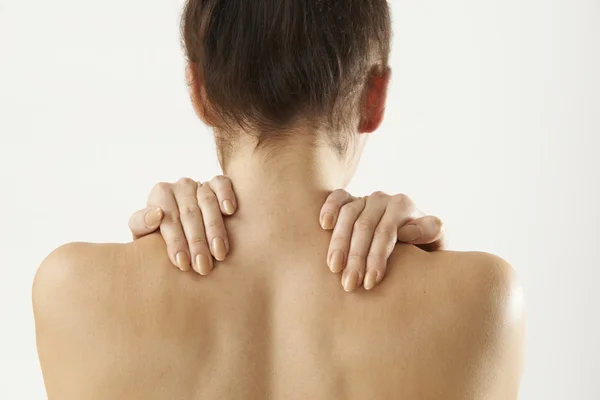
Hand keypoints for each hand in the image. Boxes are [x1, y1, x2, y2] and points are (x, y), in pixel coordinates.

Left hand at [128, 176, 236, 274]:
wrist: (181, 228)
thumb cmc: (160, 235)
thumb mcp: (144, 233)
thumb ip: (141, 224)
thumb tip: (156, 215)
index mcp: (160, 194)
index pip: (169, 218)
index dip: (176, 242)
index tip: (182, 263)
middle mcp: (180, 186)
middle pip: (190, 213)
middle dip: (197, 242)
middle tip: (203, 267)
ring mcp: (200, 184)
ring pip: (208, 203)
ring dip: (215, 229)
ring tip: (219, 253)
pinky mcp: (217, 183)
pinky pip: (222, 184)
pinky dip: (226, 195)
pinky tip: (229, 211)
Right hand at [319, 190, 445, 291]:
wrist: (413, 241)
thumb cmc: (422, 247)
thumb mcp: (435, 242)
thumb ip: (430, 232)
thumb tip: (407, 231)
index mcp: (404, 206)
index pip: (386, 232)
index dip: (377, 257)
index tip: (371, 282)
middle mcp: (383, 200)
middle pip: (364, 226)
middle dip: (356, 257)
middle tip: (349, 284)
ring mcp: (364, 198)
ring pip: (348, 215)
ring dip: (338, 242)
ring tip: (333, 268)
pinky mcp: (349, 200)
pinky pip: (337, 198)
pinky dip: (329, 208)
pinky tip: (324, 225)